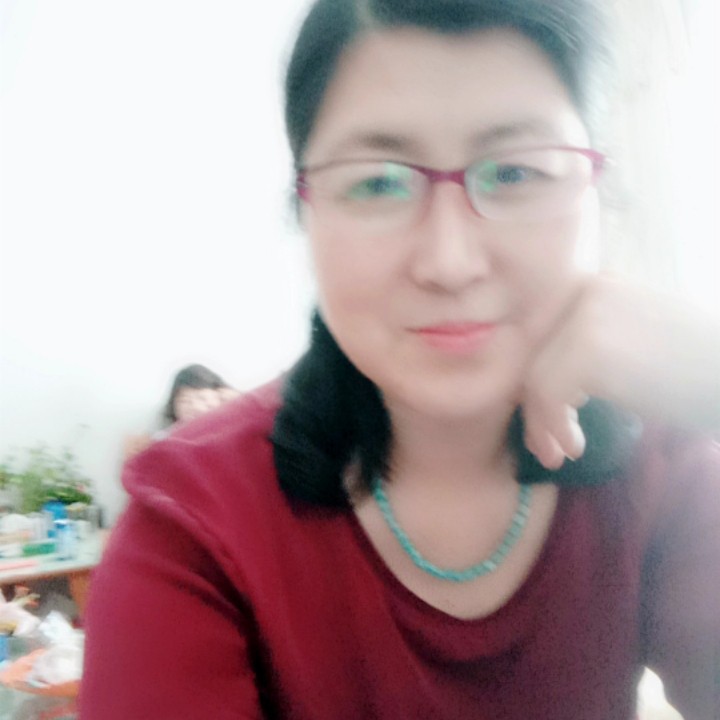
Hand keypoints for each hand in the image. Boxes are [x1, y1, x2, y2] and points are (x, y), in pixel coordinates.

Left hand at [521, 276, 719, 468]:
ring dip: (544, 423)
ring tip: (564, 452)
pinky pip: (547, 395)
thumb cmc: (702, 369)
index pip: (548, 337)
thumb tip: (550, 380)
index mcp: (601, 286)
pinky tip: (577, 447)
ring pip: (536, 378)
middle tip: (550, 446)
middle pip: (538, 356)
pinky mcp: (589, 351)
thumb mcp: (641, 343)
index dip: (542, 381)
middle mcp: (589, 291)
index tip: (556, 419)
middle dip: (537, 407)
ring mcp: (587, 318)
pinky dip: (554, 427)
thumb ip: (598, 346)